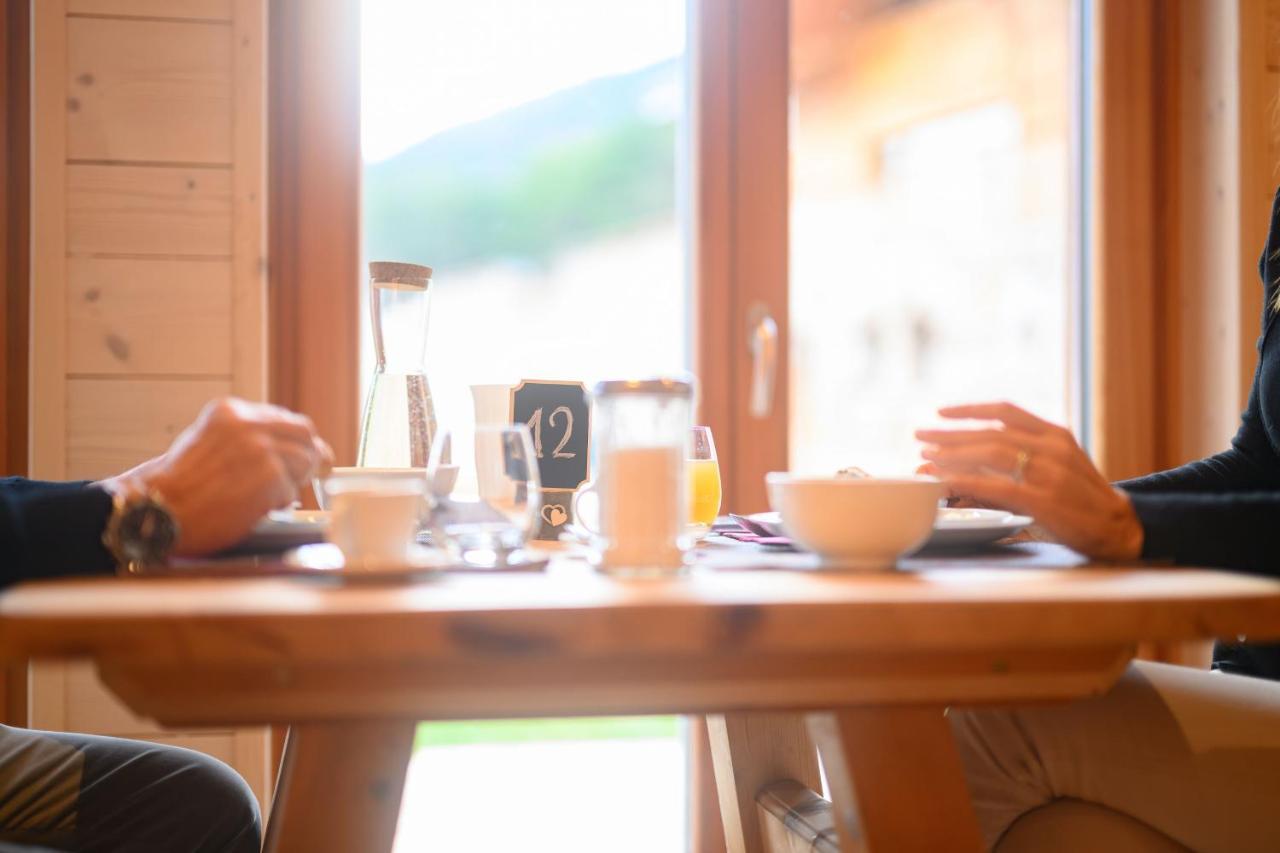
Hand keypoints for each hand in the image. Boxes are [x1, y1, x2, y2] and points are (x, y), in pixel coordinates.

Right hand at [101, 398, 332, 555]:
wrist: (157, 511)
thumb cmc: (176, 487)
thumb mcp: (205, 443)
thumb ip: (242, 439)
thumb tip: (284, 447)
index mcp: (230, 412)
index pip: (284, 419)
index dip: (295, 439)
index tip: (302, 451)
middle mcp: (248, 425)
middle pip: (304, 433)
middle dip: (308, 454)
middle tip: (310, 473)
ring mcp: (262, 450)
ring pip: (305, 462)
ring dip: (292, 482)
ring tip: (265, 497)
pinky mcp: (271, 477)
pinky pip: (292, 491)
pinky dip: (280, 503)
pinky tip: (255, 508)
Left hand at [915, 402, 1142, 560]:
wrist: (1121, 527)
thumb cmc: (1082, 498)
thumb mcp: (1060, 464)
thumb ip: (1026, 453)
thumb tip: (973, 454)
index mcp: (1056, 434)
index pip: (1006, 410)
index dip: (970, 409)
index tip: (941, 412)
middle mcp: (1053, 448)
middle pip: (991, 432)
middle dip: (950, 434)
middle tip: (920, 436)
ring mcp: (1050, 473)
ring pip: (991, 454)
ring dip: (953, 455)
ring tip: (926, 458)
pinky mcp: (1045, 500)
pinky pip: (997, 486)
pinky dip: (966, 481)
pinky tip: (945, 482)